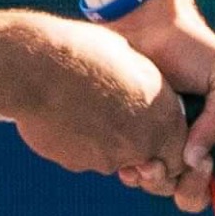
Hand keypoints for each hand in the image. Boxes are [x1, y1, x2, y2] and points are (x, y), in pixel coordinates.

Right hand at [0, 12, 191, 191]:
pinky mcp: (74, 163)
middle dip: (131, 148)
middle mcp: (139, 146)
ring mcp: (105, 159)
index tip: (145, 128)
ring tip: (80, 108)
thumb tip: (149, 97)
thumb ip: (149, 91)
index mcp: (163, 119)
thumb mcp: (133, 63)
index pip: (177, 155)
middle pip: (143, 161)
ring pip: (109, 159)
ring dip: (100, 143)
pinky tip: (61, 114)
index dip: (162, 144)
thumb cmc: (86, 53)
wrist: (36, 67)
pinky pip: (79, 157)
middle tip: (110, 118)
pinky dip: (75, 142)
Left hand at [111, 0, 214, 212]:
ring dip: (154, 183)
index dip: (209, 184)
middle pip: (189, 193)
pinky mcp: (133, 140)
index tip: (200, 164)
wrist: (146, 27)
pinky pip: (135, 173)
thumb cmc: (194, 48)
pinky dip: (133, 174)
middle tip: (169, 166)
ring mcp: (163, 145)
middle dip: (181, 189)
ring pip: (161, 187)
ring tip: (145, 164)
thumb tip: (194, 160)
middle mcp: (194, 145)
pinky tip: (129, 163)